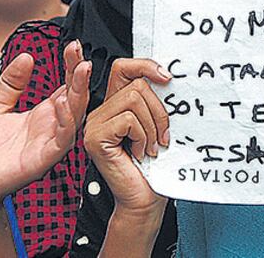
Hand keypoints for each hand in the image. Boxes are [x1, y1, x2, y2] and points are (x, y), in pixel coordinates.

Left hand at [0, 41, 89, 197]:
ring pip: (76, 115)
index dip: (71, 65)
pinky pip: (64, 138)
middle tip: (81, 54)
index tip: (73, 46)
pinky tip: (61, 102)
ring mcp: (51, 142)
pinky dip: (66, 120)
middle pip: (76, 96)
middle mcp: (52, 126)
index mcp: (44, 114)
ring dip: (80, 92)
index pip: (66, 85)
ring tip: (81, 70)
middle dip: (80, 74)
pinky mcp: (45, 158)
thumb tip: (26, 57)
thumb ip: (11, 83)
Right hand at [83, 58, 170, 215]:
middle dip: (159, 110)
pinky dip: (143, 136)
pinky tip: (141, 153)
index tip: (168, 78)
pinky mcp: (94, 138)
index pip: (124, 67)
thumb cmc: (155, 164)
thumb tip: (170, 76)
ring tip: (151, 146)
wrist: (145, 198)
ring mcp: (94, 124)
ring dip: (153, 126)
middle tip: (163, 136)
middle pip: (137, 85)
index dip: (146, 65)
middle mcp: (100, 112)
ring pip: (134, 99)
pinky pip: (128, 119)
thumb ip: (156, 101)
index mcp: (115, 105)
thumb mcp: (159, 124)